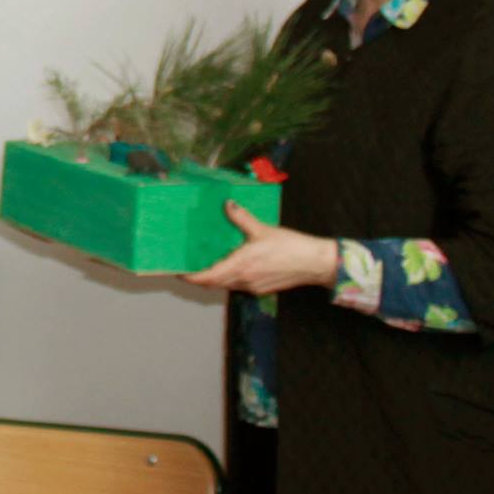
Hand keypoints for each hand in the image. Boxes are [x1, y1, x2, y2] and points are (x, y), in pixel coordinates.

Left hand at [183, 202, 339, 294]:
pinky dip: (228, 278)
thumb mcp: (263, 229)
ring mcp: (252, 286)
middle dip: (198, 277)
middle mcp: (244, 279)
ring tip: (203, 265)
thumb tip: (227, 204)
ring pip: (225, 285)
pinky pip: (238, 285)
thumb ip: (242, 218)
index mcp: (241, 265)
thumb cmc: (291, 247)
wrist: (315, 263)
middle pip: (213, 283)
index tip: (178, 272)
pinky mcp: (261, 288)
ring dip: (213, 278)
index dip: (191, 277)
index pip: (208, 277)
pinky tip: (228, 267)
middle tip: (186, 266)